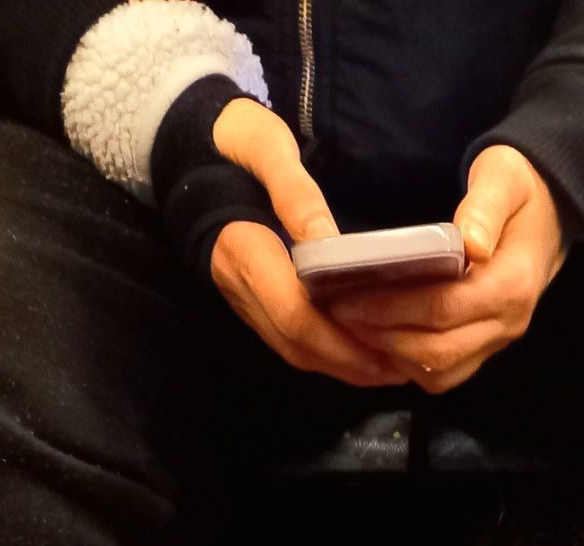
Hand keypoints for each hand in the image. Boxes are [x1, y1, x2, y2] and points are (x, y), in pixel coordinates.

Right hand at [209, 99, 406, 386]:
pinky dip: (326, 354)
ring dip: (340, 365)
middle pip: (296, 344)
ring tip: (390, 367)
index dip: (338, 338)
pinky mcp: (250, 300)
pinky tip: (360, 352)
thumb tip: (329, 242)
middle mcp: (241, 285)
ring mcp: (243, 297)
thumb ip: (296, 193)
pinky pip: (288, 340)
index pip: (293, 312)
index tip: (383, 347)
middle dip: (348, 362)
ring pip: (292, 349)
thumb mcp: (265, 146)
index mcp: (244, 249)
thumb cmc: (229, 139)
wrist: (181, 147)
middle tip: (401, 367)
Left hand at [328, 145, 566, 392]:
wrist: (550, 215)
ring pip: (439, 373)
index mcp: (511, 284)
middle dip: (382, 338)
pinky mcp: (485, 348)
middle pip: (437, 351)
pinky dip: (408, 365)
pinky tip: (378, 339)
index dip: (392, 309)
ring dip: (392, 358)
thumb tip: (470, 243)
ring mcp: (497, 341)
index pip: (444, 309)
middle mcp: (507, 323)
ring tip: (353, 329)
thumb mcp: (505, 177)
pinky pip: (444, 374)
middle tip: (339, 315)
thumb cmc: (520, 190)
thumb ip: (485, 205)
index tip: (347, 298)